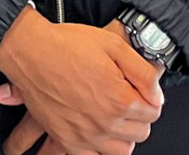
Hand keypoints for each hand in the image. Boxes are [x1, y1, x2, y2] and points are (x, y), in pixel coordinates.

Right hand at [0, 7, 161, 154]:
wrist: (31, 51)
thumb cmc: (68, 44)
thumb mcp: (114, 45)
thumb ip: (144, 73)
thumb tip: (157, 95)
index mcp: (120, 100)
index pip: (153, 112)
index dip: (150, 98)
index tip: (141, 90)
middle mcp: (105, 122)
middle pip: (141, 133)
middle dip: (139, 116)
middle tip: (127, 99)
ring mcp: (86, 135)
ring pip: (122, 150)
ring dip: (123, 135)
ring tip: (114, 116)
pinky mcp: (68, 140)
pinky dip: (100, 150)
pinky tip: (98, 134)